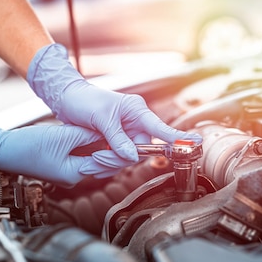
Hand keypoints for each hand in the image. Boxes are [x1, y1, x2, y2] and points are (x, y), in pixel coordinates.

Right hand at [0, 120, 132, 186]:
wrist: (3, 151)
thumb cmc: (28, 147)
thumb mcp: (63, 136)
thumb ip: (87, 135)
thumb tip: (107, 132)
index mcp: (76, 174)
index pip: (109, 163)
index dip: (122, 150)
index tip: (134, 139)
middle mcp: (74, 177)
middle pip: (105, 164)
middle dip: (117, 150)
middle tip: (130, 135)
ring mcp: (68, 172)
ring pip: (95, 160)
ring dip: (105, 147)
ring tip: (116, 132)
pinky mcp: (62, 164)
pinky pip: (83, 156)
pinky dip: (91, 146)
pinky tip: (95, 134)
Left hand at [26, 44, 201, 162]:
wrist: (65, 99)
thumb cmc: (83, 100)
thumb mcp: (100, 118)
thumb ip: (117, 138)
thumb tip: (132, 156)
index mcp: (136, 111)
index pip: (160, 128)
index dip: (177, 138)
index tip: (195, 143)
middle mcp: (135, 123)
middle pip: (140, 150)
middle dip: (120, 158)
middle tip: (97, 156)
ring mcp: (126, 133)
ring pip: (127, 158)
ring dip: (109, 161)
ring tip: (90, 158)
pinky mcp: (115, 142)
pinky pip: (117, 159)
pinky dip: (105, 162)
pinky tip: (92, 159)